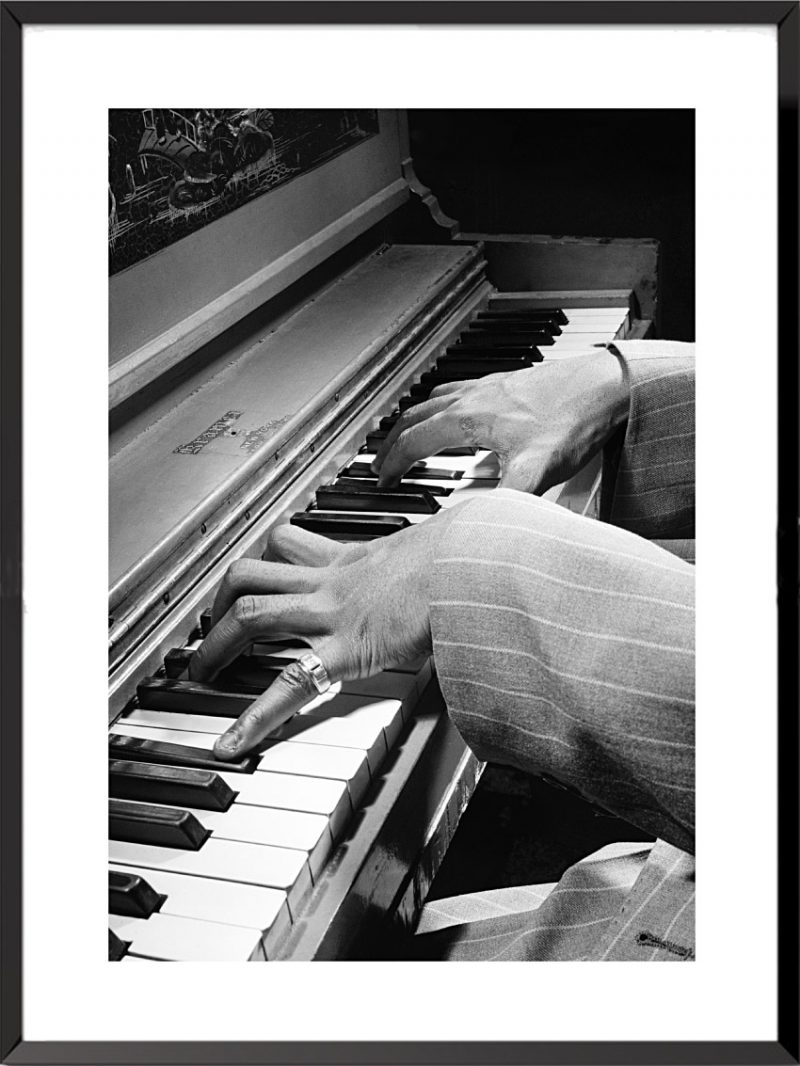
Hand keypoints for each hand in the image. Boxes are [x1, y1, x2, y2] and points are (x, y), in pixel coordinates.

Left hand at [188, 513, 461, 758]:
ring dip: (215, 645)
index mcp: (353, 558)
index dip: (265, 557)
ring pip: (250, 614)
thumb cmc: (471, 553)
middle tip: (207, 628)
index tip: (253, 575)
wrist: (479, 561)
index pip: (290, 544)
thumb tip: (466, 549)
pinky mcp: (348, 648)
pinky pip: (287, 684)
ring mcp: (334, 612)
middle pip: (251, 574)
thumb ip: (436, 554)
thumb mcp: (442, 547)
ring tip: (201, 673)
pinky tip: (231, 745)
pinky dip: (254, 719)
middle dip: (217, 602)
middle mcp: (333, 580)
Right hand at [372, 349, 629, 493]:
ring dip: (412, 420)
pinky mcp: (504, 383)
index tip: (384, 481)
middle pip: (414, 419)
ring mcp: (487, 387)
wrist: (603, 384)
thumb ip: (508, 498)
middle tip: (382, 463)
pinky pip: (457, 389)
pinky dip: (440, 403)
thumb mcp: (537, 468)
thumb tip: (479, 524)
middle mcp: (471, 398)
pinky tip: (453, 409)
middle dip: (393, 443)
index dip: (394, 465)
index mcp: (468, 418)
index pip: (413, 442)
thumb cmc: (573, 419)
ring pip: (432, 401)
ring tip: (404, 435)